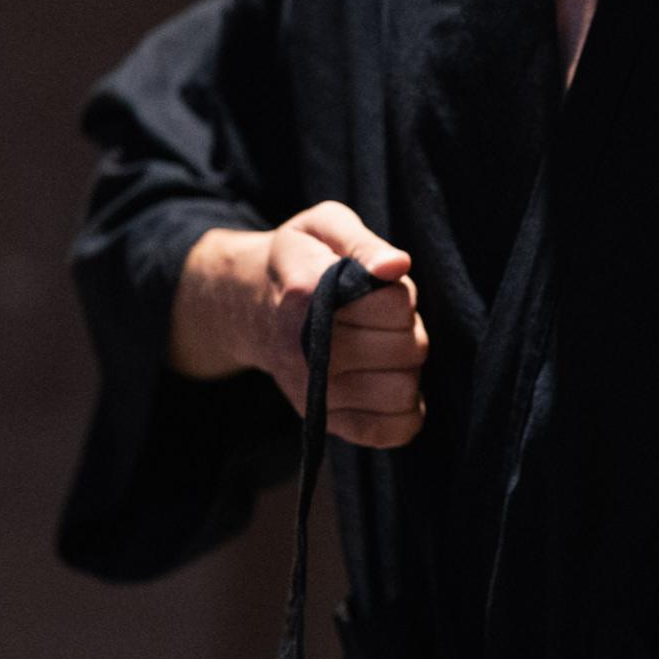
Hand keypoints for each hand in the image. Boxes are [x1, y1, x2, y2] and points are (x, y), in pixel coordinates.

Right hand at [169, 201, 429, 447]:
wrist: (250, 306)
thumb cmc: (300, 260)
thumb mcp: (323, 227)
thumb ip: (363, 241)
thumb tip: (396, 266)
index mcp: (306, 294)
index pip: (394, 304)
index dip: (398, 292)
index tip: (376, 286)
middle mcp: (306, 351)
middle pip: (407, 348)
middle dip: (407, 327)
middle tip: (383, 318)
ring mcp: (313, 392)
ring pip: (403, 389)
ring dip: (407, 366)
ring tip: (382, 347)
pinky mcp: (323, 420)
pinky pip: (387, 430)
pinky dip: (406, 412)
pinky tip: (391, 382)